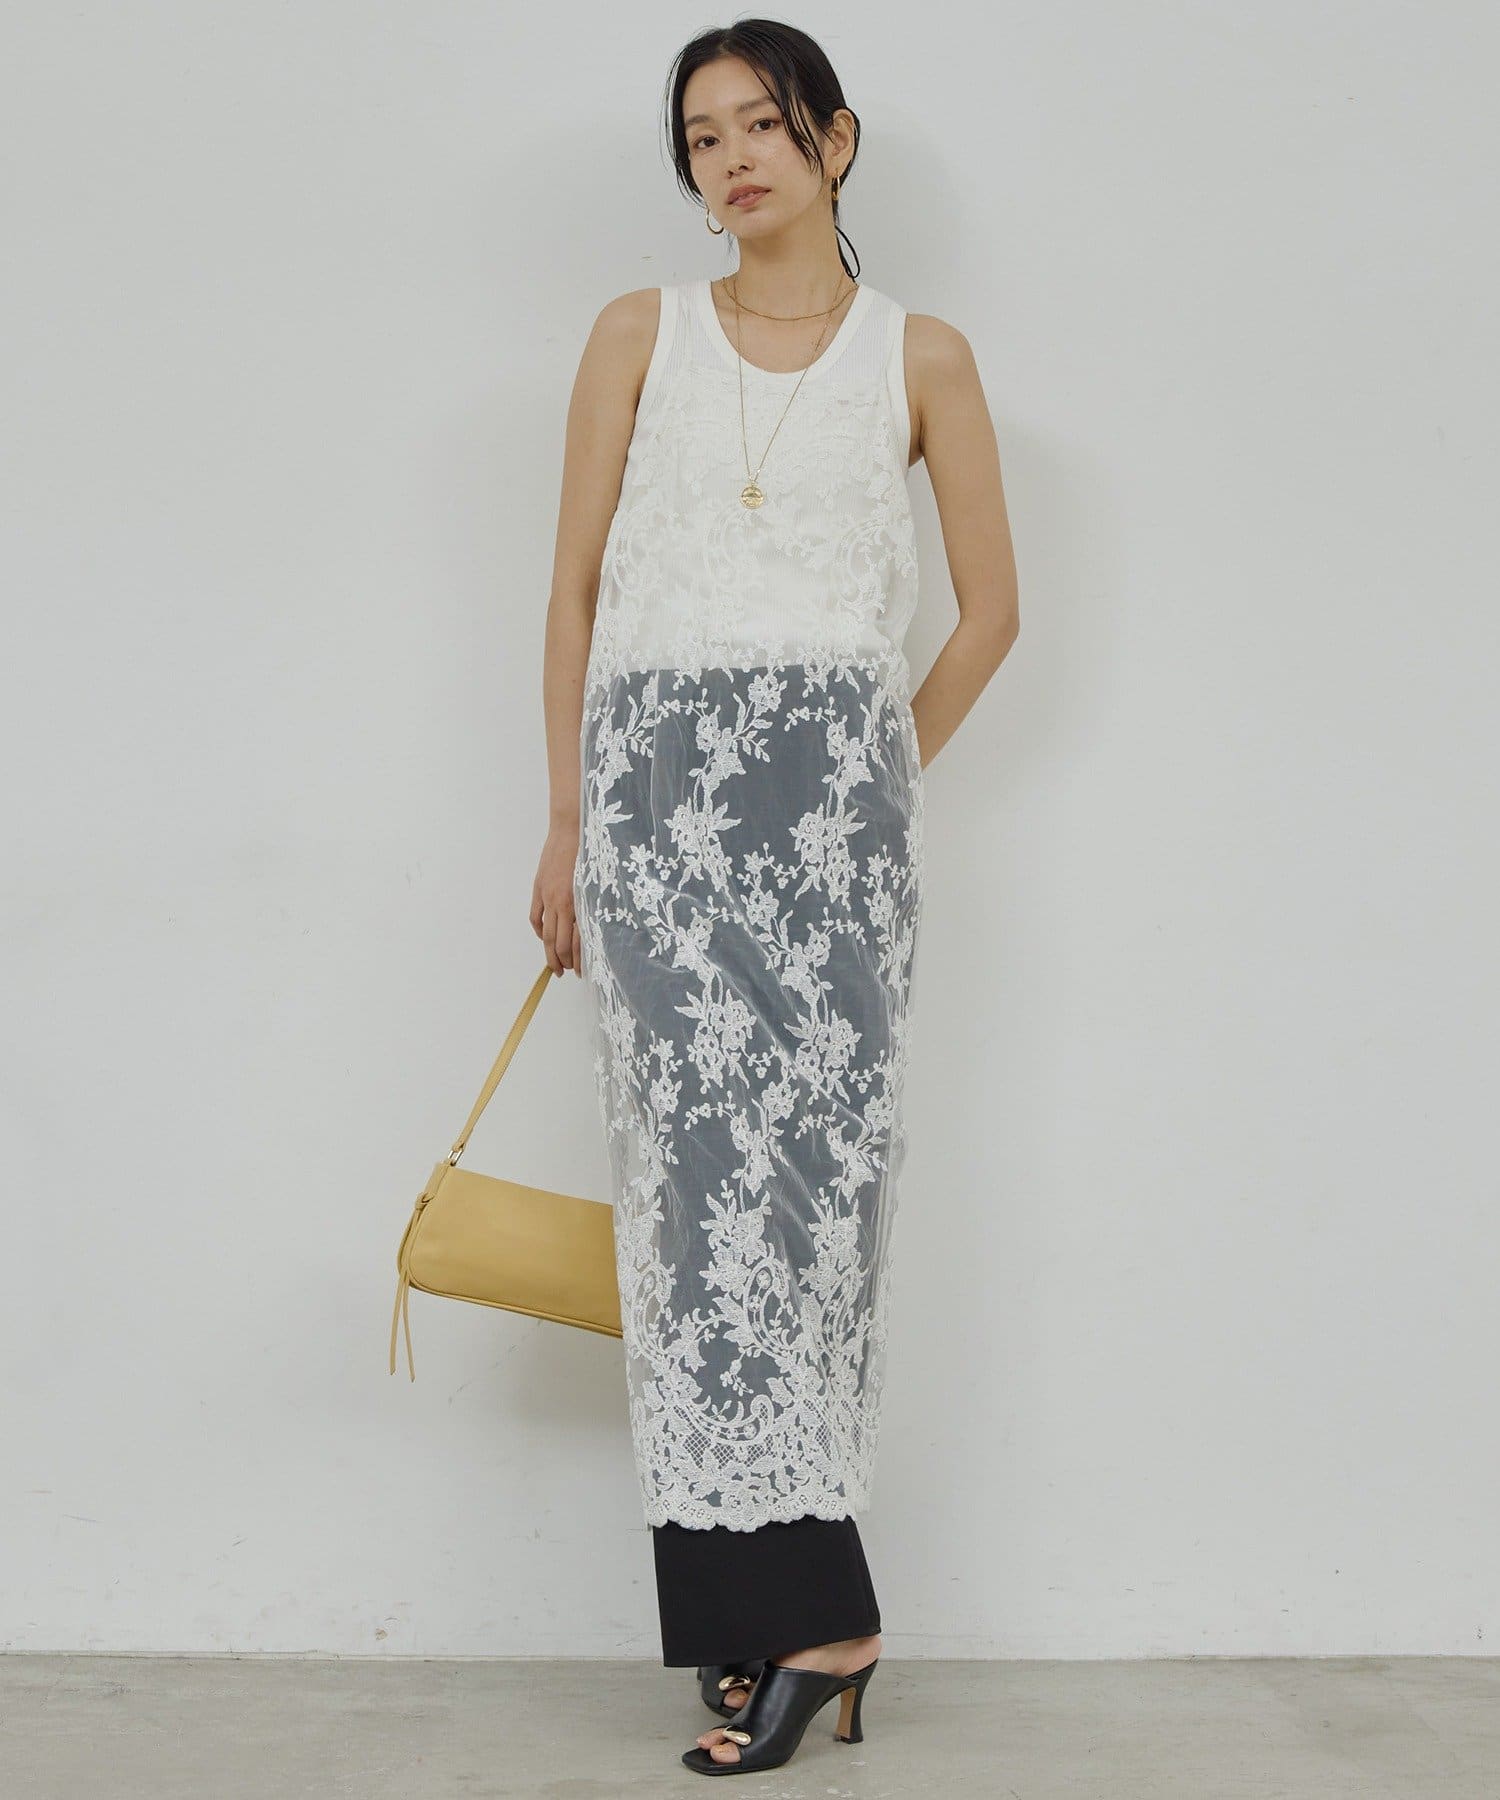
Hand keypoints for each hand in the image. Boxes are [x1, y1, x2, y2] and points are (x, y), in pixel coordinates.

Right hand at [531, 820, 582, 976]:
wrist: (572, 829)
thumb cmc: (592, 852)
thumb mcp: (601, 882)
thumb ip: (596, 905)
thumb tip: (597, 928)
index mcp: (582, 903)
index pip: (577, 942)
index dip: (578, 960)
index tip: (581, 970)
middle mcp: (564, 903)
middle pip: (560, 943)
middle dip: (563, 962)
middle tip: (566, 973)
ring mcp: (549, 897)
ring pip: (547, 934)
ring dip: (550, 952)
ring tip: (554, 965)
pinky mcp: (539, 888)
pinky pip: (536, 916)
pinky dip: (539, 930)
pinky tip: (544, 937)